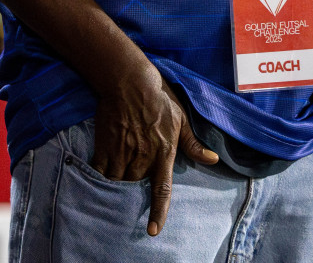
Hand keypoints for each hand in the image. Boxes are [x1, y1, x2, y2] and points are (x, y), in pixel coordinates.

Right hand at [91, 65, 217, 236]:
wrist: (129, 81)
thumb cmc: (159, 98)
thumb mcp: (181, 119)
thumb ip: (194, 144)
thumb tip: (212, 160)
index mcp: (164, 152)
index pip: (161, 189)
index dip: (158, 211)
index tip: (153, 231)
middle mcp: (143, 156)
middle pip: (136, 186)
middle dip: (135, 187)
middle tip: (134, 177)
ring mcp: (123, 153)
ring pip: (118, 181)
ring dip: (119, 182)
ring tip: (119, 176)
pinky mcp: (105, 147)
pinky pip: (100, 172)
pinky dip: (100, 176)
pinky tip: (101, 174)